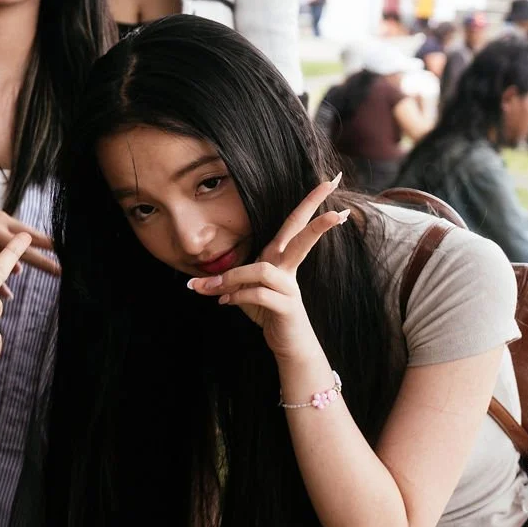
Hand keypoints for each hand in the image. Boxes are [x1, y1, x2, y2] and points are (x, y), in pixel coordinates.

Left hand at [186, 175, 347, 362]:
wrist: (288, 345)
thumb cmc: (268, 312)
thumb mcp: (245, 291)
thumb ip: (225, 282)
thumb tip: (194, 283)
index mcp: (281, 258)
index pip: (295, 224)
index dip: (310, 202)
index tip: (328, 181)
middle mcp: (288, 268)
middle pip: (300, 234)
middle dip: (315, 213)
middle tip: (332, 189)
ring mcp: (289, 287)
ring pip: (261, 269)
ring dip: (231, 277)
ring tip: (211, 289)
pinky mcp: (285, 306)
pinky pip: (257, 294)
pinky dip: (236, 296)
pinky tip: (224, 302)